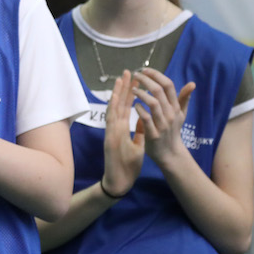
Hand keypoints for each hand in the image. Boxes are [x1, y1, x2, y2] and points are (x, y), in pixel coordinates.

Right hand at [100, 71, 146, 196]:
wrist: (119, 181)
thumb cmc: (127, 165)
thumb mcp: (138, 146)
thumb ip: (139, 132)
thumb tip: (144, 119)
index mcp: (121, 129)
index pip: (125, 107)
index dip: (130, 93)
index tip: (135, 80)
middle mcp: (114, 128)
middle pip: (118, 104)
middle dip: (124, 88)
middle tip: (127, 72)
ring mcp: (110, 132)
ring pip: (113, 109)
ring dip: (116, 94)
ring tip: (121, 79)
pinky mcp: (109, 139)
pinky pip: (111, 121)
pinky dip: (112, 109)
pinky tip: (115, 98)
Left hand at [131, 68, 194, 166]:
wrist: (170, 154)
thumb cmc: (173, 132)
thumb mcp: (181, 115)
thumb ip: (184, 99)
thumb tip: (192, 84)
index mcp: (176, 107)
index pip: (168, 85)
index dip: (156, 75)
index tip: (145, 70)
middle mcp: (171, 114)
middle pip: (159, 91)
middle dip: (146, 80)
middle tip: (136, 75)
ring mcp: (163, 124)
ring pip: (153, 103)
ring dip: (142, 94)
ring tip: (133, 89)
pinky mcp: (154, 134)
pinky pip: (146, 119)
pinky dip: (140, 110)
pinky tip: (134, 105)